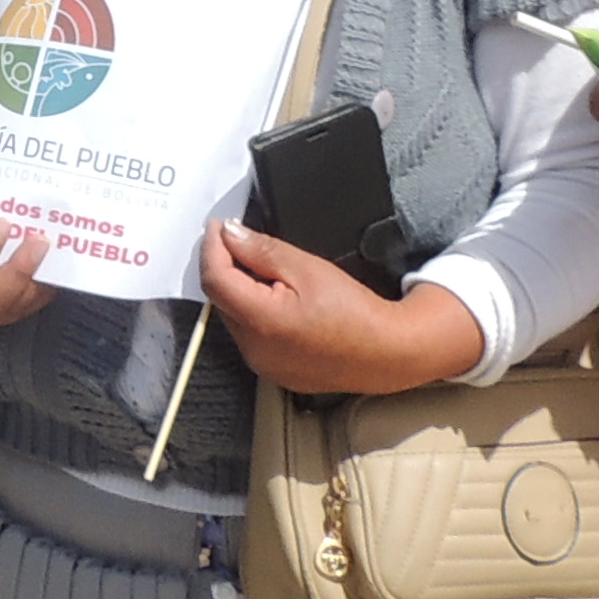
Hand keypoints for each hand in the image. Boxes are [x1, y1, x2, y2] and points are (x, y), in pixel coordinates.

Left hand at [199, 217, 480, 396]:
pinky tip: (280, 301)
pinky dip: (256, 314)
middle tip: (243, 241)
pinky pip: (252, 337)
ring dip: (241, 292)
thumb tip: (230, 235)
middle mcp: (253, 349)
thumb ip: (262, 250)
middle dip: (227, 268)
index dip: (212, 248)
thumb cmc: (354, 312)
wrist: (387, 352)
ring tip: (269, 272)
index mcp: (260, 321)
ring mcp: (262, 365)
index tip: (218, 227)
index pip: (214, 279)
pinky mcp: (274, 372)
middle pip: (222, 299)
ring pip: (235, 318)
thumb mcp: (307, 268)